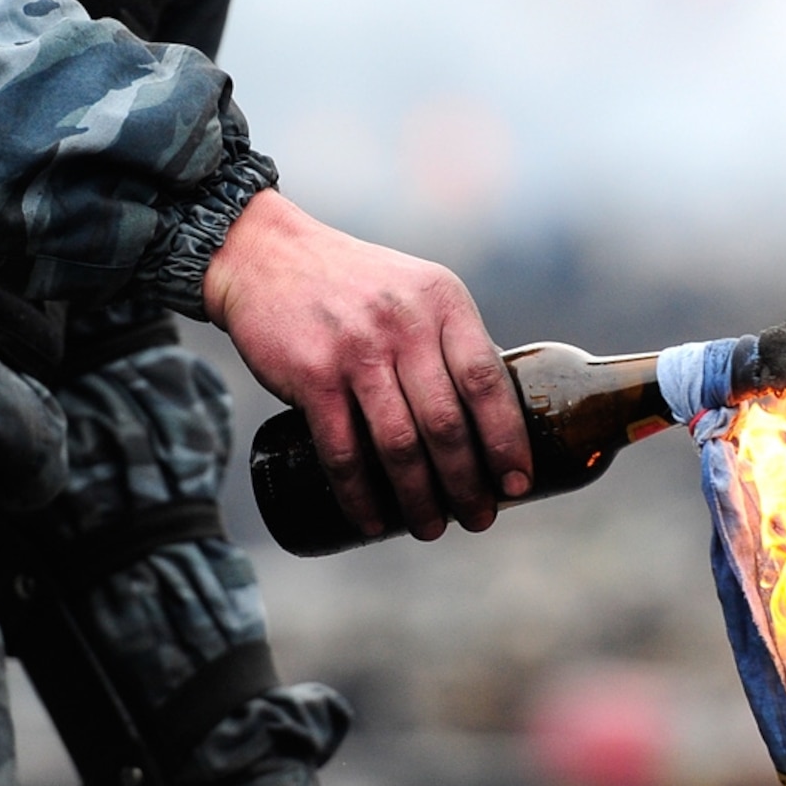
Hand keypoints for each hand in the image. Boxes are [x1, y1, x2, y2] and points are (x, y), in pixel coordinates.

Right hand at [202, 191, 534, 539]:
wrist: (267, 256)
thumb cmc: (353, 284)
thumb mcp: (414, 291)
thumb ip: (447, 342)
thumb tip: (490, 418)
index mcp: (443, 301)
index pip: (487, 380)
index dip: (507, 440)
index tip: (518, 484)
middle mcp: (403, 323)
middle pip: (446, 423)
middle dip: (467, 484)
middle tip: (478, 519)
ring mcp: (356, 350)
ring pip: (398, 444)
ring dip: (418, 499)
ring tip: (430, 529)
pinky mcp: (312, 374)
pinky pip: (342, 450)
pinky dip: (360, 495)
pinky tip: (373, 521)